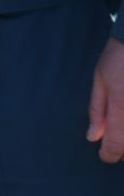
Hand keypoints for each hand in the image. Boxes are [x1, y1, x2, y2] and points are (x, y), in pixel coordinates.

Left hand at [87, 37, 123, 160]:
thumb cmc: (119, 57)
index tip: (105, 156)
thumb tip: (93, 137)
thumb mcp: (100, 79)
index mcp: (121, 104)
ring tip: (122, 138)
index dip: (109, 154)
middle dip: (123, 151)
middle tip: (115, 148)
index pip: (116, 143)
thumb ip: (97, 110)